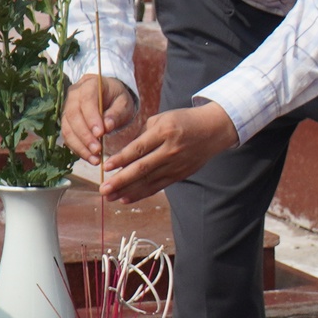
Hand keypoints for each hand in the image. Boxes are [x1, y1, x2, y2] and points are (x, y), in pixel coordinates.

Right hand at [62, 75, 143, 164]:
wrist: (108, 96)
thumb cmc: (117, 98)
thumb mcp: (124, 103)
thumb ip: (116, 113)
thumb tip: (107, 127)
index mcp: (90, 84)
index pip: (86, 100)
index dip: (91, 118)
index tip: (100, 134)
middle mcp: (73, 95)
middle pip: (73, 115)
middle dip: (85, 135)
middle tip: (98, 150)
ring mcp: (67, 108)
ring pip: (67, 128)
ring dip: (80, 146)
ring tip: (95, 159)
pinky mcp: (66, 122)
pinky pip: (67, 136)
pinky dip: (77, 149)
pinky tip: (90, 158)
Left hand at [96, 101, 235, 203]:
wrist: (214, 130)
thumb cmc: (183, 121)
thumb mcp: (162, 119)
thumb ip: (143, 135)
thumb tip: (123, 155)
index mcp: (164, 131)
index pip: (139, 148)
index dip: (121, 159)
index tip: (105, 167)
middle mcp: (170, 150)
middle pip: (141, 168)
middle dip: (120, 180)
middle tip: (103, 189)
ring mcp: (176, 164)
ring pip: (148, 181)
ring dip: (127, 191)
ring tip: (110, 197)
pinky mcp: (180, 174)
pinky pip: (158, 186)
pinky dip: (141, 193)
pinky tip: (126, 198)